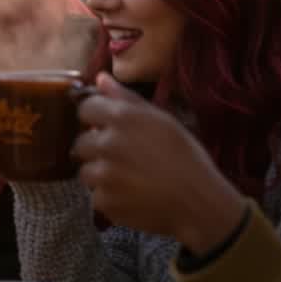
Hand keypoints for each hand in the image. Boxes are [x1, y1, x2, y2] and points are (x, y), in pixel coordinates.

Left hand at [73, 73, 246, 254]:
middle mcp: (107, 144)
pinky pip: (96, 197)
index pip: (85, 108)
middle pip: (81, 143)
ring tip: (128, 179)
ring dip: (101, 175)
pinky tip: (131, 196)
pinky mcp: (104, 201)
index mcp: (122, 118)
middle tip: (122, 158)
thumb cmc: (186, 158)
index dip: (95, 118)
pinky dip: (110, 198)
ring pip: (85, 171)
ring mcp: (103, 175)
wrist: (199, 203)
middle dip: (96, 149)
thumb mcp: (162, 120)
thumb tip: (100, 78)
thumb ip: (126, 98)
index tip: (105, 127)